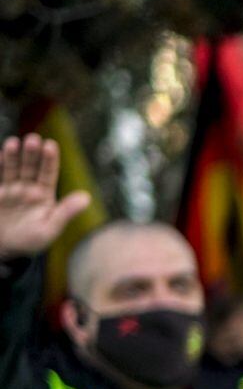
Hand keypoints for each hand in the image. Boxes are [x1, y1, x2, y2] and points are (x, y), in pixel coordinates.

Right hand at [0, 136, 92, 261]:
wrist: (3, 249)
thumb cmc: (29, 241)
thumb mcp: (50, 229)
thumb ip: (66, 212)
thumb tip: (86, 198)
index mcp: (44, 195)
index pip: (48, 173)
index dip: (49, 159)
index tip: (51, 145)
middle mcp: (27, 188)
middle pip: (30, 167)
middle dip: (32, 153)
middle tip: (34, 140)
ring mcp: (10, 189)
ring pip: (12, 168)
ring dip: (13, 155)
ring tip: (15, 142)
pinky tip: (1, 154)